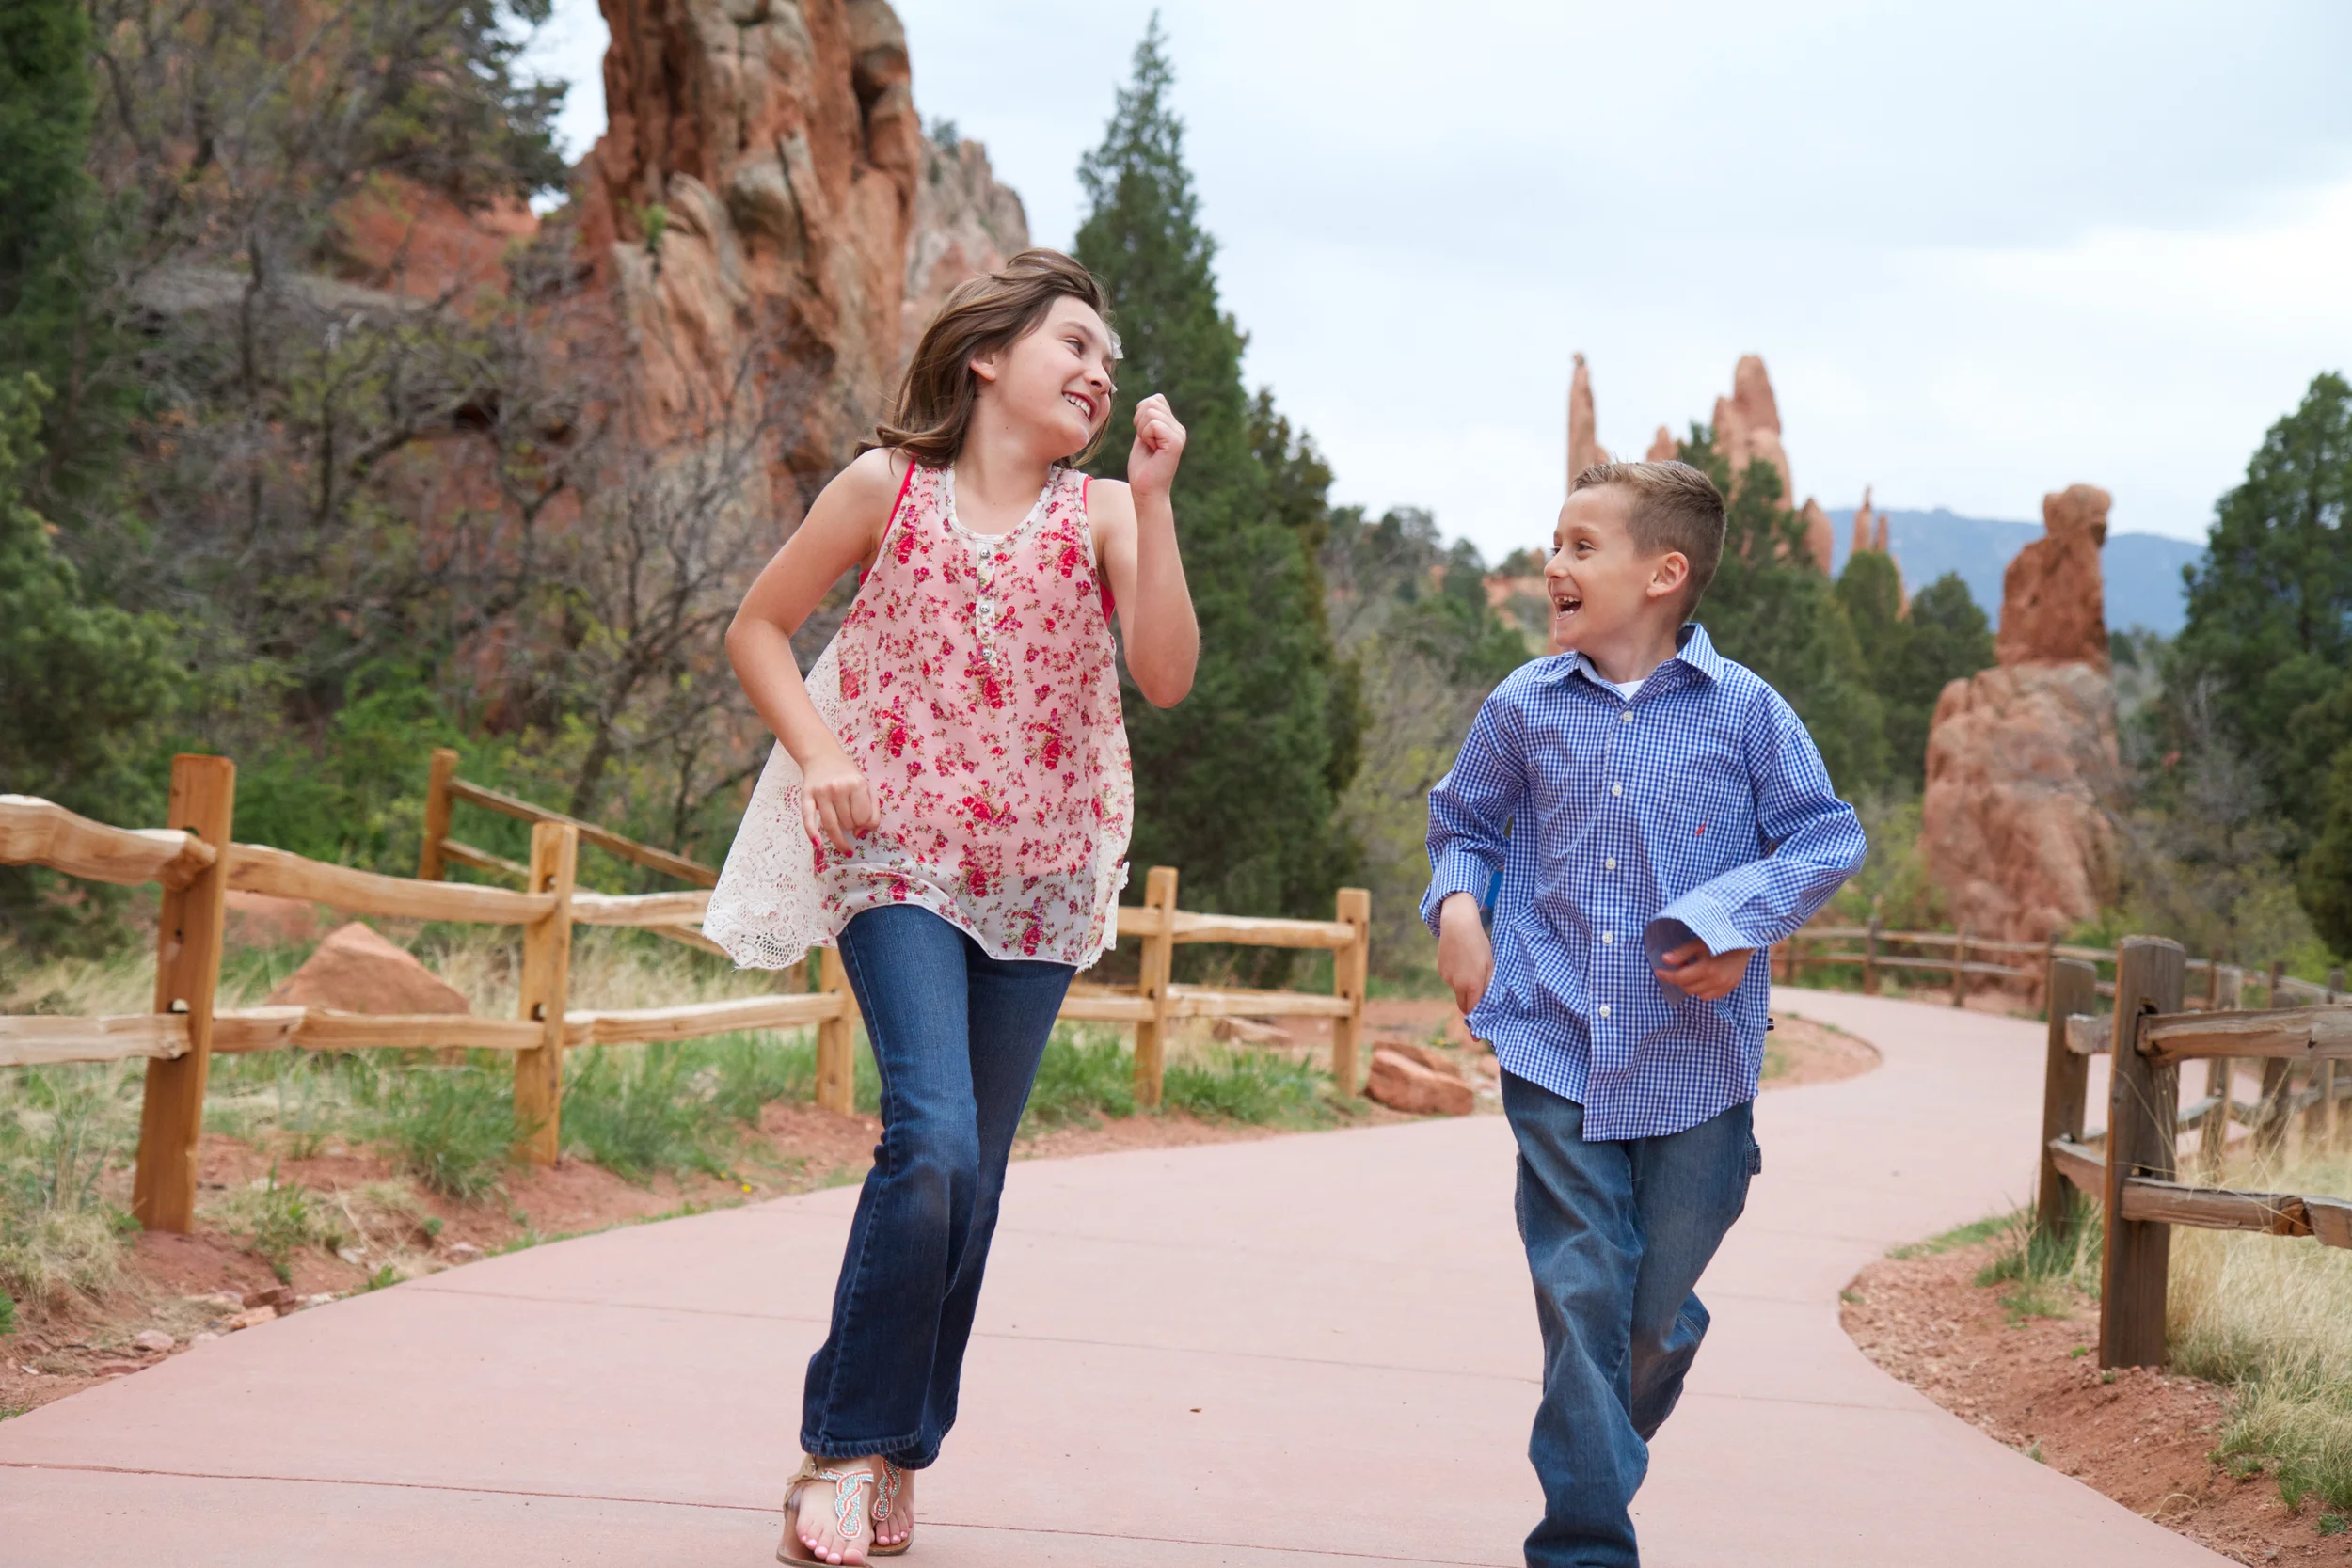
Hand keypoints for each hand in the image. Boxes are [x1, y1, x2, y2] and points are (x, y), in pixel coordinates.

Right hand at [800, 746, 876, 853]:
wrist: (823, 756)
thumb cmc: (848, 775)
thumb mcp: (866, 787)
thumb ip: (872, 812)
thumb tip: (860, 833)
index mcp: (857, 784)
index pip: (864, 818)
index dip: (865, 824)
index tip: (862, 820)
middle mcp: (838, 788)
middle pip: (848, 824)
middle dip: (851, 826)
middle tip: (849, 818)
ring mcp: (821, 793)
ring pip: (832, 826)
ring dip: (839, 838)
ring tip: (844, 844)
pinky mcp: (806, 796)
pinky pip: (808, 819)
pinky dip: (812, 834)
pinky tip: (818, 844)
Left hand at [1127, 393, 1185, 501]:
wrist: (1146, 491)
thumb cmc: (1142, 467)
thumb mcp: (1143, 436)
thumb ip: (1148, 418)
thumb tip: (1150, 400)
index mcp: (1173, 425)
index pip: (1155, 399)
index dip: (1141, 414)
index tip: (1144, 435)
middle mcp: (1179, 428)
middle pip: (1151, 403)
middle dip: (1139, 422)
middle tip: (1146, 442)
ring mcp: (1179, 434)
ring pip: (1151, 412)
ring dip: (1142, 431)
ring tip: (1150, 447)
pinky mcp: (1175, 442)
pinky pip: (1153, 424)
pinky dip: (1146, 437)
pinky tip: (1152, 450)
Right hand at [1437, 892, 1493, 1017]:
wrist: (1457, 924)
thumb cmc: (1479, 944)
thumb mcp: (1490, 964)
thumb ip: (1489, 985)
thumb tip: (1489, 1004)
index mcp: (1471, 984)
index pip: (1473, 1011)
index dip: (1474, 1025)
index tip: (1475, 1039)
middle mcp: (1456, 984)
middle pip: (1463, 1005)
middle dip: (1470, 1009)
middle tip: (1478, 1011)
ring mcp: (1447, 977)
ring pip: (1458, 992)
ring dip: (1465, 989)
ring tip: (1473, 970)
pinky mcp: (1441, 970)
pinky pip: (1451, 981)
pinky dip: (1458, 978)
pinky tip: (1463, 963)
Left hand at [1652, 939, 1753, 1000]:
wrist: (1745, 940)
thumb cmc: (1719, 938)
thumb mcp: (1698, 942)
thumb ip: (1681, 953)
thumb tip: (1664, 960)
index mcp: (1707, 968)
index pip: (1680, 978)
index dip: (1667, 976)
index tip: (1658, 971)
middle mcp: (1717, 981)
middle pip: (1688, 988)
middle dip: (1679, 979)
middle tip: (1681, 965)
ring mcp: (1725, 986)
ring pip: (1698, 994)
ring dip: (1691, 985)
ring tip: (1693, 970)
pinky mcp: (1731, 987)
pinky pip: (1710, 996)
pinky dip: (1703, 990)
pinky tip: (1703, 977)